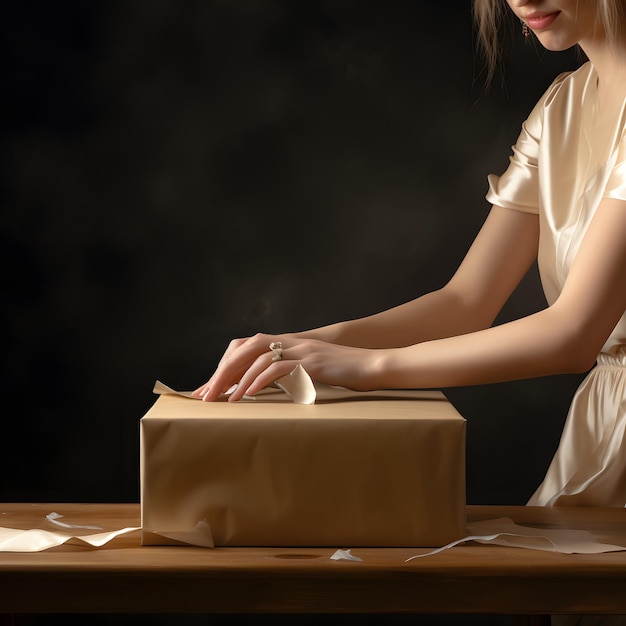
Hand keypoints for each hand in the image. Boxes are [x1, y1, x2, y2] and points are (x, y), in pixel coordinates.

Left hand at [192, 333, 380, 401]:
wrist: (374, 365)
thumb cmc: (344, 371)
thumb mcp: (312, 370)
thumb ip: (290, 373)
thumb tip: (267, 389)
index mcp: (287, 343)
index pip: (245, 348)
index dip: (225, 366)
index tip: (209, 388)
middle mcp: (290, 342)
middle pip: (244, 349)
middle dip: (222, 372)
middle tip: (207, 395)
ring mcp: (300, 350)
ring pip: (257, 357)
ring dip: (237, 379)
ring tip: (225, 400)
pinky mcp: (311, 362)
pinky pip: (278, 367)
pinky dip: (259, 380)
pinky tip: (248, 394)